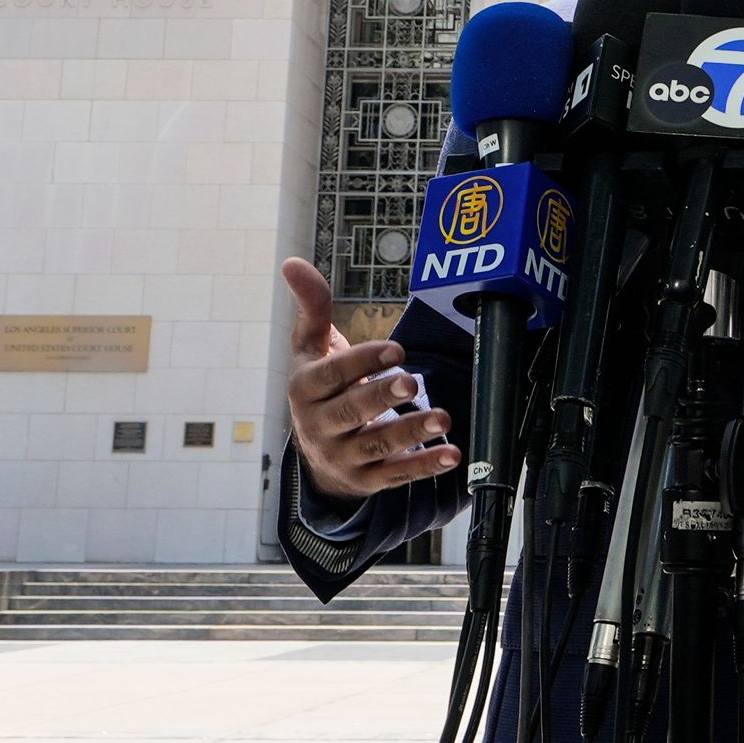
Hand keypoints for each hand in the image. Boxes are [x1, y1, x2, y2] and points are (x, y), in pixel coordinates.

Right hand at [279, 258, 457, 503]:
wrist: (316, 452)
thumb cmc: (320, 387)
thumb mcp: (310, 349)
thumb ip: (311, 307)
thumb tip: (292, 263)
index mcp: (304, 389)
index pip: (331, 375)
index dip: (362, 361)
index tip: (396, 349)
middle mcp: (319, 426)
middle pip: (351, 411)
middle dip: (381, 397)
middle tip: (411, 381)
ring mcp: (342, 456)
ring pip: (377, 445)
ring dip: (411, 432)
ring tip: (443, 418)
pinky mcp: (367, 479)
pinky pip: (396, 474)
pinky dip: (424, 467)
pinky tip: (451, 455)